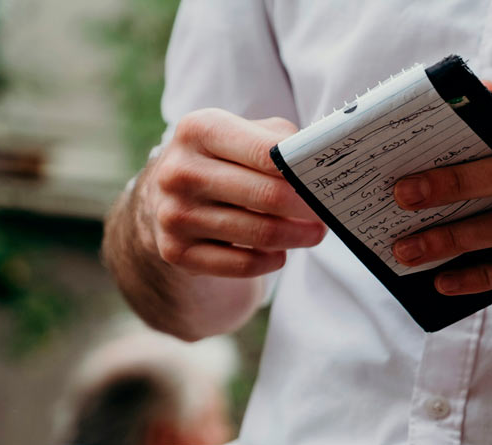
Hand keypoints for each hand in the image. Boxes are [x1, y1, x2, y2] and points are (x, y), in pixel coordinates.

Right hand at [140, 109, 325, 278]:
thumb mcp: (241, 135)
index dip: (303, 172)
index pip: (266, 152)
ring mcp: (174, 215)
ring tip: (313, 234)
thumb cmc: (221, 163)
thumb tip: (319, 160)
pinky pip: (243, 266)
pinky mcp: (177, 252)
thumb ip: (279, 140)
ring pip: (260, 235)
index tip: (325, 184)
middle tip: (327, 215)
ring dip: (296, 237)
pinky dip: (271, 260)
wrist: (164, 199)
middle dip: (307, 209)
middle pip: (268, 197)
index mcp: (198, 130)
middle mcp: (180, 172)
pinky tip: (279, 253)